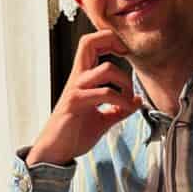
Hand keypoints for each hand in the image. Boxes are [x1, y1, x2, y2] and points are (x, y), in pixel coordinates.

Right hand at [27, 30, 142, 165]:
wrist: (55, 151)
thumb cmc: (73, 134)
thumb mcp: (103, 120)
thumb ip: (119, 109)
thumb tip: (137, 101)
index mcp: (83, 79)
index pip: (91, 45)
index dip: (109, 40)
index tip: (125, 52)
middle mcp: (78, 79)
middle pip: (88, 42)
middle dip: (112, 40)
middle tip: (126, 55)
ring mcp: (76, 90)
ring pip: (106, 69)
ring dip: (126, 82)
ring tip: (130, 99)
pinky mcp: (76, 103)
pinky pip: (105, 93)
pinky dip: (122, 100)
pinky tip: (125, 110)